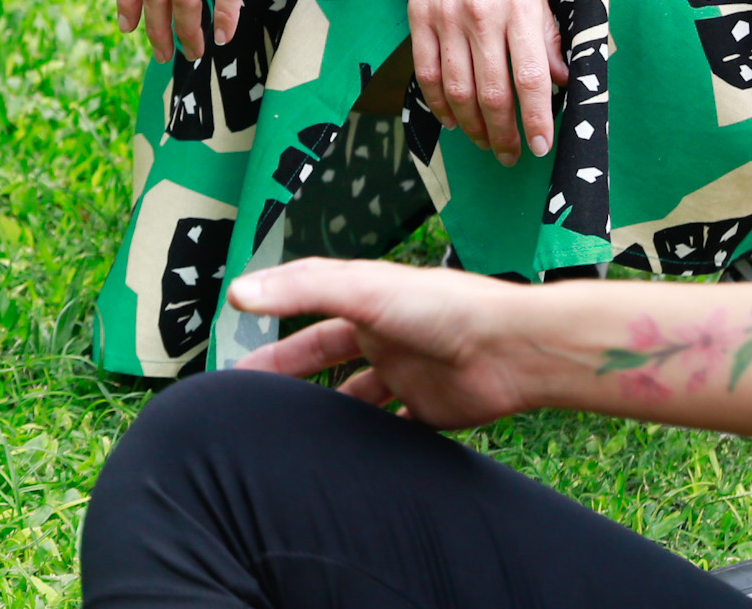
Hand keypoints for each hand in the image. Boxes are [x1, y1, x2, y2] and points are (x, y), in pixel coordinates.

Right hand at [232, 257, 537, 428]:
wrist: (512, 349)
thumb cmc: (442, 306)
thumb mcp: (362, 289)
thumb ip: (301, 290)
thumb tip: (240, 292)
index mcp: (364, 302)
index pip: (305, 313)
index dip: (273, 328)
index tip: (239, 349)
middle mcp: (383, 336)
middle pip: (325, 359)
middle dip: (291, 377)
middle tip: (254, 403)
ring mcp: (406, 374)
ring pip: (357, 398)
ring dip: (332, 415)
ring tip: (297, 439)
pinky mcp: (431, 410)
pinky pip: (396, 430)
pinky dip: (376, 443)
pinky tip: (353, 461)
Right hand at [403, 0, 563, 164]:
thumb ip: (548, 32)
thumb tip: (562, 78)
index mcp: (519, 7)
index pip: (531, 77)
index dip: (536, 118)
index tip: (540, 145)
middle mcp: (482, 17)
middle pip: (492, 92)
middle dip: (503, 132)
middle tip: (510, 155)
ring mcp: (446, 19)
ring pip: (458, 89)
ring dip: (472, 125)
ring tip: (484, 142)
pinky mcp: (419, 18)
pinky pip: (427, 72)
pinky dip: (438, 102)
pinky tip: (451, 118)